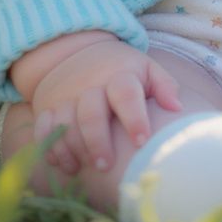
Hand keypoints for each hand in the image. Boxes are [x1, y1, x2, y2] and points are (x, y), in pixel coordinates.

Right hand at [29, 37, 182, 175]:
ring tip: (83, 168)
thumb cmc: (122, 70)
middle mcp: (91, 85)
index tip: (142, 140)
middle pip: (91, 113)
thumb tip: (177, 108)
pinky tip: (62, 163)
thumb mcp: (146, 68)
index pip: (126, 94)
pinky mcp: (49, 107)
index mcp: (120, 75)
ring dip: (72, 148)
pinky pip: (43, 127)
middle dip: (97, 141)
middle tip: (106, 165)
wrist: (80, 53)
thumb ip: (164, 85)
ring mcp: (67, 96)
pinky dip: (49, 146)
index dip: (134, 117)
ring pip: (65, 123)